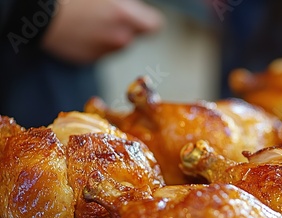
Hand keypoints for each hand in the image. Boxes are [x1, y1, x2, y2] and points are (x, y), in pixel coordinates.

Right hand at [42, 0, 163, 63]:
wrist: (38, 10)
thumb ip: (127, 4)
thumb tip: (134, 8)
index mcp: (125, 17)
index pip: (154, 26)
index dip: (146, 19)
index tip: (140, 15)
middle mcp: (119, 38)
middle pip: (133, 35)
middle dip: (124, 25)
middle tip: (106, 11)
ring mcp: (103, 51)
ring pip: (115, 44)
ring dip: (108, 34)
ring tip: (88, 18)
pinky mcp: (88, 59)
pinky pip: (98, 51)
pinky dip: (92, 42)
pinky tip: (79, 29)